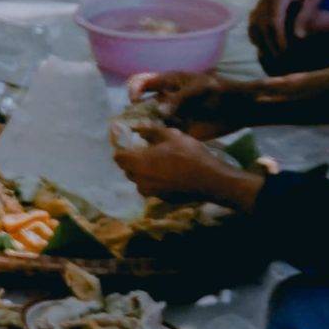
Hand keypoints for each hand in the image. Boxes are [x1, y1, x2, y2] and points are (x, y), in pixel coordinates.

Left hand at [112, 117, 262, 207]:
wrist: (210, 179)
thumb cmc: (189, 154)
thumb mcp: (170, 135)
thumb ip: (150, 131)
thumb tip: (136, 129)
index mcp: (138, 163)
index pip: (118, 157)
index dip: (122, 150)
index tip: (131, 145)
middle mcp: (140, 180)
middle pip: (127, 170)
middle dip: (132, 161)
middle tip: (145, 153)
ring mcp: (151, 192)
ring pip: (139, 181)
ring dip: (143, 173)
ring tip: (157, 164)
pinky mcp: (162, 199)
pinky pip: (152, 189)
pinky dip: (155, 182)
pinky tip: (169, 175)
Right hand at [132, 71, 261, 137]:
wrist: (238, 109)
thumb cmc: (219, 91)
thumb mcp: (199, 89)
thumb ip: (179, 98)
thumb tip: (160, 111)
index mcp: (166, 82)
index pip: (140, 81)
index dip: (133, 89)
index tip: (136, 100)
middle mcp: (164, 99)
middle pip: (139, 104)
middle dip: (133, 113)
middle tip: (134, 123)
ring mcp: (169, 115)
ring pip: (147, 121)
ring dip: (143, 127)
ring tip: (144, 135)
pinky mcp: (177, 129)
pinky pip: (161, 134)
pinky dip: (157, 139)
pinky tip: (159, 142)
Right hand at [252, 0, 328, 55]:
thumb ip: (304, 17)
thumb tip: (298, 38)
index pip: (273, 22)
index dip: (277, 40)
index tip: (284, 54)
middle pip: (260, 24)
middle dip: (267, 43)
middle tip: (276, 59)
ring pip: (254, 20)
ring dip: (259, 37)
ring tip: (267, 53)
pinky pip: (255, 15)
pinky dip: (257, 29)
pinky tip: (262, 40)